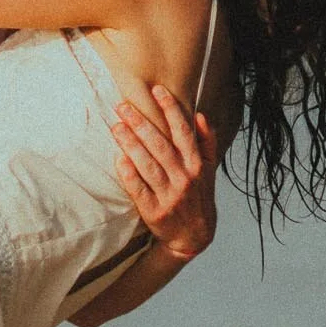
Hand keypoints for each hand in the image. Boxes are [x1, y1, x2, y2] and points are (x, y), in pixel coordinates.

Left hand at [111, 84, 217, 260]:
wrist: (194, 236)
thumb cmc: (198, 197)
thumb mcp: (210, 171)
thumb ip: (207, 142)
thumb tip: (201, 116)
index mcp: (197, 166)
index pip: (183, 132)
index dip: (171, 110)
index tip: (157, 90)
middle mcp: (184, 179)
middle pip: (161, 146)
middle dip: (141, 123)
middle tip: (122, 106)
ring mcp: (169, 196)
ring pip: (148, 165)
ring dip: (131, 144)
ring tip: (116, 126)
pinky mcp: (154, 211)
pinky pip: (139, 190)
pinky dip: (129, 174)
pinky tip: (119, 159)